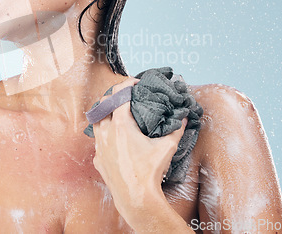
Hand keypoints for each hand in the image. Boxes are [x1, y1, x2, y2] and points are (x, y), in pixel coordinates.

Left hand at [92, 77, 186, 227]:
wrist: (136, 198)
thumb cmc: (150, 172)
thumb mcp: (167, 148)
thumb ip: (176, 130)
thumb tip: (185, 118)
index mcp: (121, 125)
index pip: (119, 94)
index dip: (126, 84)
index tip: (134, 82)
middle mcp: (106, 132)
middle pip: (102, 104)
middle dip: (113, 96)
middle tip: (125, 95)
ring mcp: (99, 146)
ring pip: (96, 121)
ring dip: (105, 114)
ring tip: (117, 114)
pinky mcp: (98, 159)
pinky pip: (98, 140)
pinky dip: (104, 134)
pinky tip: (114, 138)